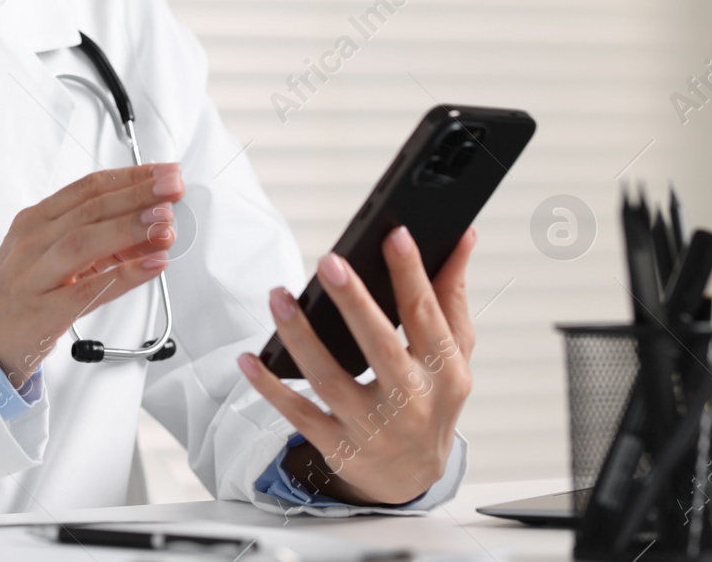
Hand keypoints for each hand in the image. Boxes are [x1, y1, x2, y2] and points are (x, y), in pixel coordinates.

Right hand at [0, 163, 182, 387]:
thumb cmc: (20, 290)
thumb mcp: (49, 253)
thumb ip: (96, 237)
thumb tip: (152, 224)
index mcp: (35, 220)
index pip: (87, 188)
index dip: (129, 176)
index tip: (163, 171)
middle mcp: (33, 241)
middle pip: (89, 208)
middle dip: (136, 194)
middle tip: (172, 187)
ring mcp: (35, 275)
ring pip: (84, 241)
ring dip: (128, 228)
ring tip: (164, 222)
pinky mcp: (44, 311)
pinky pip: (88, 289)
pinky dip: (124, 276)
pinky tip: (151, 265)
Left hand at [236, 226, 477, 505]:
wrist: (412, 476)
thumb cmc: (432, 401)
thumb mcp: (454, 354)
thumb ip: (452, 297)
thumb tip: (462, 239)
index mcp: (443, 372)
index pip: (426, 317)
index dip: (411, 276)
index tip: (395, 235)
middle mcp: (410, 402)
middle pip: (379, 348)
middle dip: (354, 303)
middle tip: (329, 262)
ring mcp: (371, 427)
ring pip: (330, 379)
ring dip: (300, 336)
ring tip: (279, 297)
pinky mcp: (337, 445)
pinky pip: (298, 413)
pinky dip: (271, 386)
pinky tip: (249, 358)